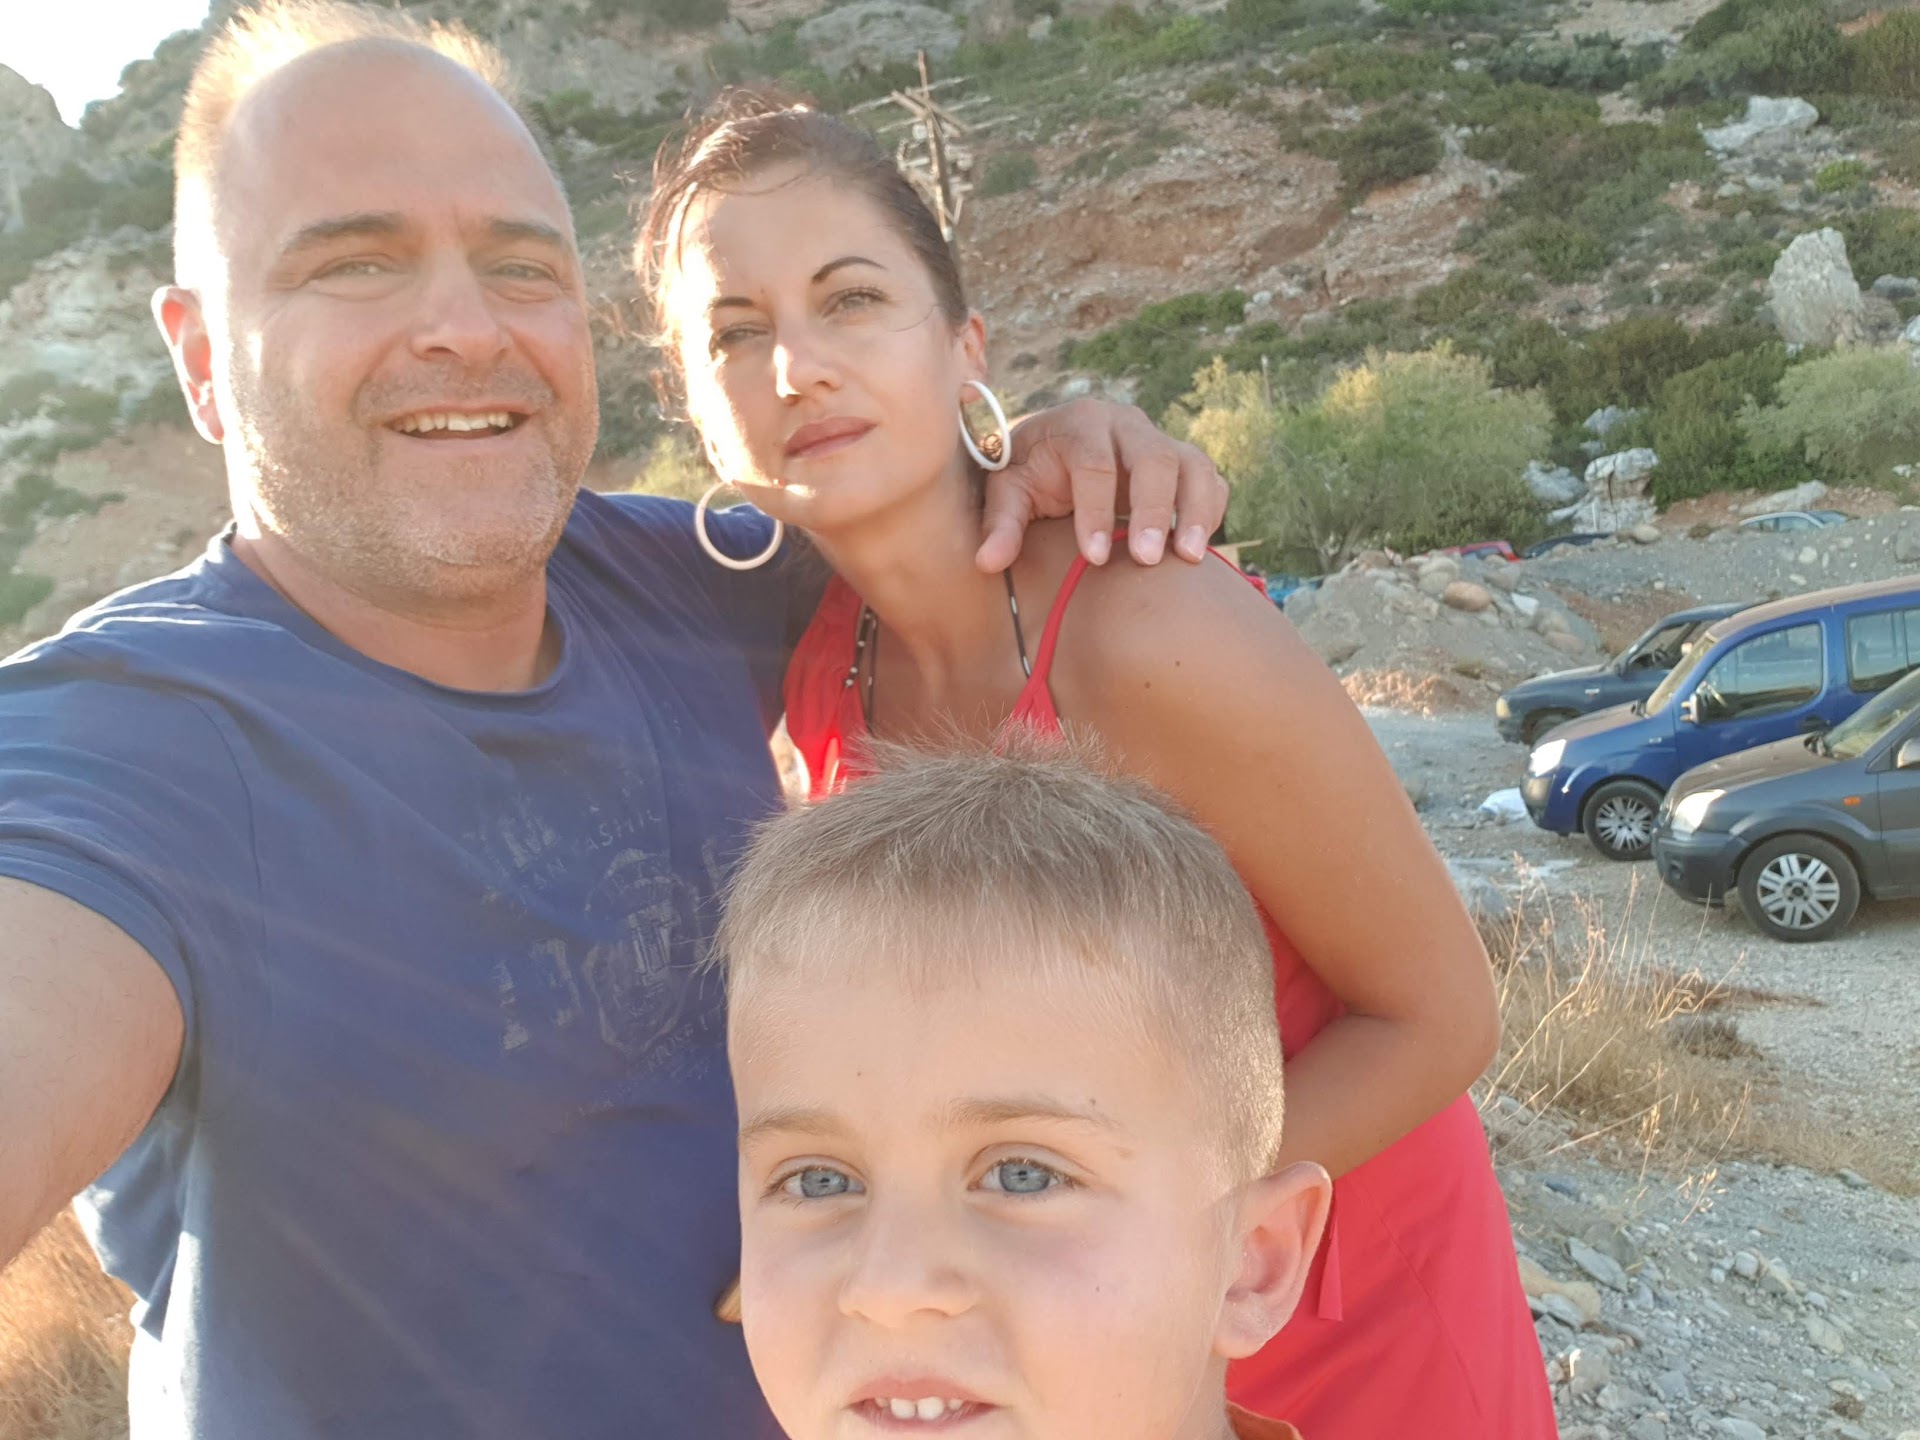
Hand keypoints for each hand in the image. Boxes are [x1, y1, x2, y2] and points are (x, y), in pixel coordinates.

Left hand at [975, 398, 1228, 572]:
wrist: (1056, 448)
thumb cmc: (1030, 470)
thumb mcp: (1008, 490)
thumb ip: (1000, 523)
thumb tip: (988, 563)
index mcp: (1079, 423)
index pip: (1095, 463)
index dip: (1096, 511)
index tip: (1093, 558)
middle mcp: (1126, 424)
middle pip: (1154, 457)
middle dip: (1153, 509)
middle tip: (1146, 559)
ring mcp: (1159, 441)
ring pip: (1192, 464)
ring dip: (1194, 510)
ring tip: (1189, 557)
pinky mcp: (1182, 463)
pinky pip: (1209, 480)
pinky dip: (1210, 510)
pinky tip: (1197, 549)